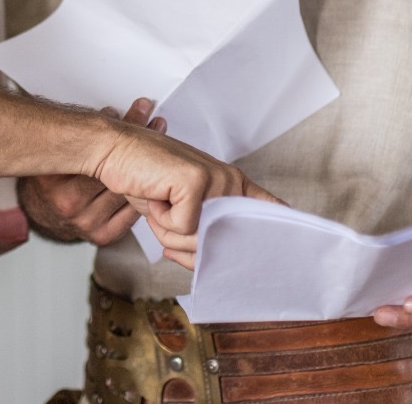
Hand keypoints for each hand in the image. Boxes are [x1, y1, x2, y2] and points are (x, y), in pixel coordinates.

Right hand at [21, 98, 162, 244]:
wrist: (42, 212)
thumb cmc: (52, 177)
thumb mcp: (58, 152)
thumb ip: (83, 135)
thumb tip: (113, 113)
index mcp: (55, 178)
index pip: (96, 150)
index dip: (123, 129)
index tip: (141, 111)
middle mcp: (69, 202)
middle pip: (116, 169)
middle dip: (138, 144)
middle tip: (154, 124)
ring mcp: (86, 221)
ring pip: (127, 192)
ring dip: (146, 170)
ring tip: (157, 148)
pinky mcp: (101, 235)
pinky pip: (131, 215)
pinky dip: (142, 198)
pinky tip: (150, 183)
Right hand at [85, 117, 277, 270]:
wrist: (113, 150)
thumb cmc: (142, 178)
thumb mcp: (174, 211)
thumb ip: (197, 233)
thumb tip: (205, 261)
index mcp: (229, 184)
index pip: (268, 207)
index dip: (282, 226)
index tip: (298, 243)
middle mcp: (229, 181)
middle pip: (219, 242)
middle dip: (185, 242)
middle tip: (166, 213)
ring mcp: (216, 179)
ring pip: (198, 239)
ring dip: (168, 230)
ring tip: (158, 199)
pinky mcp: (197, 181)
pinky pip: (182, 228)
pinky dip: (160, 218)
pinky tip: (155, 192)